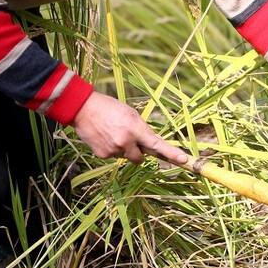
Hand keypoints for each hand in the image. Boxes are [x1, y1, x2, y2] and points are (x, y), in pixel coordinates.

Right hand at [72, 91, 188, 165]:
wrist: (82, 109)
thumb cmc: (109, 107)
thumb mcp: (130, 114)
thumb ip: (141, 129)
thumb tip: (150, 143)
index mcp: (135, 128)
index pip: (157, 144)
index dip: (172, 153)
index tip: (185, 160)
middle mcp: (125, 142)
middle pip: (140, 158)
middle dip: (138, 152)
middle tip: (130, 139)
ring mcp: (113, 150)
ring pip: (126, 157)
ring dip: (123, 149)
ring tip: (112, 132)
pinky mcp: (102, 155)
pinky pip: (113, 156)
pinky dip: (111, 149)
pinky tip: (104, 136)